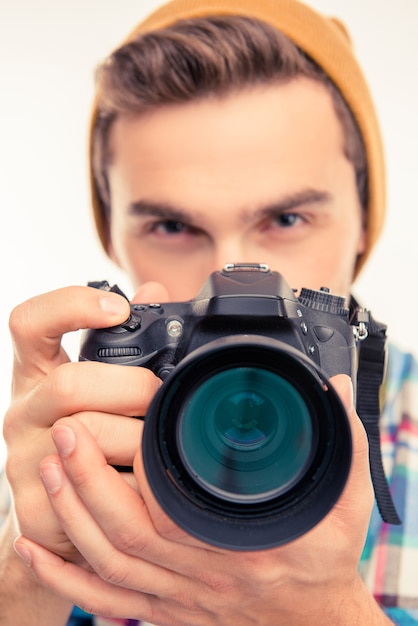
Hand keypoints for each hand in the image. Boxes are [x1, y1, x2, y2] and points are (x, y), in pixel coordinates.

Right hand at [4, 283, 161, 560]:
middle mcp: (22, 412)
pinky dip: (132, 485)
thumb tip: (154, 292)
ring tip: (160, 442)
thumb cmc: (88, 433)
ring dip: (136, 438)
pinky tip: (149, 482)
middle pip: (70, 384)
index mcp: (36, 374)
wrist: (54, 510)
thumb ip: (126, 339)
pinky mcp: (35, 506)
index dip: (70, 306)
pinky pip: (93, 492)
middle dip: (132, 388)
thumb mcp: (99, 383)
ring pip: (85, 436)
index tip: (118, 309)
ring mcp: (23, 460)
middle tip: (160, 399)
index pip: (29, 323)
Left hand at [14, 376, 390, 624]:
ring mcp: (178, 597)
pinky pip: (103, 602)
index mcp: (239, 545)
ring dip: (70, 515)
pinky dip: (62, 578)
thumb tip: (335, 388)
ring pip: (107, 564)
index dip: (138, 470)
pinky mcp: (164, 611)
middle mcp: (201, 575)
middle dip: (87, 480)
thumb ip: (346, 443)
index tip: (121, 421)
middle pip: (126, 533)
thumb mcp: (345, 502)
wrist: (315, 623)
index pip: (173, 510)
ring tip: (47, 468)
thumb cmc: (325, 561)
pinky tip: (33, 549)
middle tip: (66, 432)